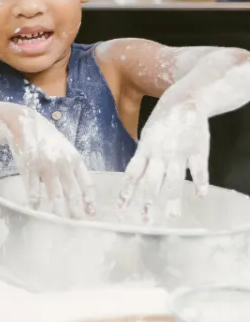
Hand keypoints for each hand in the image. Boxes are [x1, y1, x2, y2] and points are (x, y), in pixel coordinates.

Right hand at [7, 109, 95, 218]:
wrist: (24, 122)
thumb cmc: (45, 138)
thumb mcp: (64, 149)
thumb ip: (70, 167)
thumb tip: (74, 190)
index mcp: (75, 159)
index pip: (87, 184)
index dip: (90, 200)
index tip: (91, 213)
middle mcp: (63, 164)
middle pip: (73, 193)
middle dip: (76, 211)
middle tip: (77, 224)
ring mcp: (46, 166)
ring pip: (55, 195)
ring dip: (58, 211)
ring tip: (60, 222)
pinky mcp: (29, 168)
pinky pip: (34, 190)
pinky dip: (35, 201)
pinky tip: (35, 209)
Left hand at [120, 101, 208, 220]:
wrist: (184, 101)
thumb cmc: (162, 121)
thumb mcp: (147, 137)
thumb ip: (143, 157)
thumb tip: (134, 179)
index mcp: (145, 149)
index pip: (132, 174)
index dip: (127, 191)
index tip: (121, 208)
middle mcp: (160, 153)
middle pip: (152, 181)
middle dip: (147, 202)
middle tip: (145, 221)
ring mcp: (179, 153)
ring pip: (174, 180)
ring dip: (173, 199)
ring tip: (172, 216)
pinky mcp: (198, 150)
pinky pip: (199, 170)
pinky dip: (200, 184)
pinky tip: (199, 196)